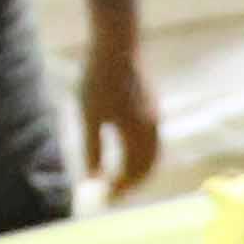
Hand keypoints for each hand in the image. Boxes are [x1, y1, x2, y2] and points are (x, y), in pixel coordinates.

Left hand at [81, 27, 160, 199]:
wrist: (117, 43)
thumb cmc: (99, 78)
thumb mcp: (89, 116)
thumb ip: (92, 149)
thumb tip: (93, 178)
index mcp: (137, 133)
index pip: (132, 172)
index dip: (120, 189)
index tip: (104, 199)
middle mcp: (152, 128)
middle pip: (147, 167)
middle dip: (131, 184)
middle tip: (113, 195)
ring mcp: (154, 116)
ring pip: (152, 154)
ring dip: (138, 171)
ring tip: (120, 179)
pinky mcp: (152, 107)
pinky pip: (152, 141)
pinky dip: (142, 155)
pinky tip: (126, 153)